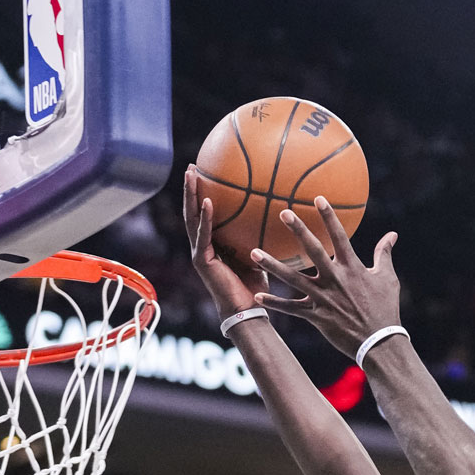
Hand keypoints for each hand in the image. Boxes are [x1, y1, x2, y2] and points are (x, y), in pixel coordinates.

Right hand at [183, 165, 268, 318]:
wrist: (248, 309)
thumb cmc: (257, 284)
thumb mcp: (259, 252)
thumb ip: (260, 234)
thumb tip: (283, 212)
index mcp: (213, 243)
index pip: (205, 212)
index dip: (202, 192)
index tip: (205, 170)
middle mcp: (202, 245)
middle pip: (192, 210)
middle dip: (191, 187)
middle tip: (192, 165)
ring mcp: (199, 252)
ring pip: (191, 218)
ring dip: (190, 195)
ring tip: (191, 174)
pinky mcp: (202, 261)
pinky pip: (203, 235)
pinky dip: (206, 218)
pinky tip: (208, 201)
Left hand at [250, 196, 400, 356]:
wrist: (379, 342)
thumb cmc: (386, 309)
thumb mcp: (388, 279)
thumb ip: (384, 254)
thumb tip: (392, 235)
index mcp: (353, 268)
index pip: (339, 237)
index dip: (329, 216)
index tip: (318, 198)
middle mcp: (335, 280)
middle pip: (313, 251)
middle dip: (298, 230)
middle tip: (283, 212)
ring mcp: (323, 298)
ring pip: (293, 279)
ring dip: (272, 265)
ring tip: (253, 253)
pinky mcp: (316, 316)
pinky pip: (291, 308)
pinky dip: (275, 303)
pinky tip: (257, 296)